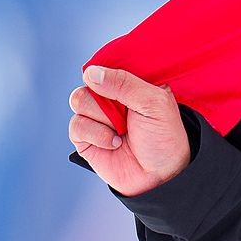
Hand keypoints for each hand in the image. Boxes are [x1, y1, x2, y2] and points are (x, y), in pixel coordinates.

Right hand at [67, 66, 191, 195]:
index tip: (122, 87)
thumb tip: (90, 73)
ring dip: (103, 118)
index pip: (108, 65)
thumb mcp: (154, 103)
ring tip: (123, 131)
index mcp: (131, 84)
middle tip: (128, 115)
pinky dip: (97, 135)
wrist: (161, 176)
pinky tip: (115, 143)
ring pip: (79, 101)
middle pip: (88, 82)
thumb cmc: (164, 137)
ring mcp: (96, 116)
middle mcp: (111, 97)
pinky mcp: (85, 136)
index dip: (109, 72)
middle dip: (109, 100)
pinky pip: (76, 125)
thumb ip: (125, 84)